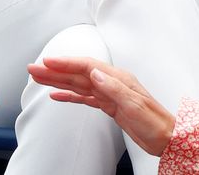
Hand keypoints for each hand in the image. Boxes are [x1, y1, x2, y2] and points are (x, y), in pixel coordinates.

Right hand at [27, 57, 173, 156]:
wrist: (165, 136)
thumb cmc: (155, 121)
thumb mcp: (135, 105)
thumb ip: (115, 88)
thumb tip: (95, 73)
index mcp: (118, 79)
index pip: (87, 66)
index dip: (66, 63)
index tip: (47, 62)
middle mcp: (113, 83)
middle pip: (79, 73)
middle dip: (55, 70)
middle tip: (33, 69)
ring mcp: (110, 94)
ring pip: (79, 84)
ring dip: (58, 80)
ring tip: (39, 78)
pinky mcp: (109, 105)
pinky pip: (85, 97)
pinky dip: (69, 95)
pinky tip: (57, 95)